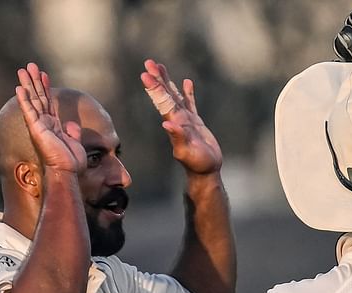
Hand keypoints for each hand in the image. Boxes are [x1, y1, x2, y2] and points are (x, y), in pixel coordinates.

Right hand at [16, 63, 85, 173]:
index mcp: (54, 125)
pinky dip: (24, 100)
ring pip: (33, 100)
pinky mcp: (36, 129)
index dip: (46, 87)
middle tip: (30, 65)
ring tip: (23, 69)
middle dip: (35, 81)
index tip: (44, 74)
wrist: (67, 171)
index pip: (48, 102)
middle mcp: (45, 123)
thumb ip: (72, 132)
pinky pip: (29, 112)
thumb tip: (72, 124)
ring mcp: (39, 125)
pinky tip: (19, 88)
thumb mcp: (75, 143)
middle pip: (38, 97)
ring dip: (28, 84)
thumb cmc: (71, 162)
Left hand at [141, 59, 221, 175]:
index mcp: (174, 123)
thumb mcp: (186, 152)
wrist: (206, 171)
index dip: (154, 88)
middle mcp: (177, 119)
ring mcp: (186, 120)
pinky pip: (191, 103)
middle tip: (148, 63)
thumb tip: (167, 124)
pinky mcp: (196, 123)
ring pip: (175, 96)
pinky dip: (188, 92)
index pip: (162, 102)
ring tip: (160, 66)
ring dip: (167, 81)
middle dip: (157, 79)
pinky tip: (186, 81)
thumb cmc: (197, 164)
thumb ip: (177, 138)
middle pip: (165, 95)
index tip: (145, 74)